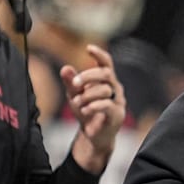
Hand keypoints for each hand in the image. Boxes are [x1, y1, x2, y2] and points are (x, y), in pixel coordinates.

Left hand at [60, 44, 125, 169]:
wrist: (93, 135)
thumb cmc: (86, 111)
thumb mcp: (74, 95)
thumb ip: (70, 82)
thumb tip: (65, 68)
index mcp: (106, 80)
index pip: (106, 62)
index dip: (99, 54)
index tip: (88, 48)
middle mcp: (115, 88)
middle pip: (105, 73)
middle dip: (88, 76)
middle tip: (75, 83)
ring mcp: (118, 101)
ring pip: (105, 89)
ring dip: (87, 95)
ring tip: (77, 103)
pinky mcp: (117, 114)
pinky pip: (107, 105)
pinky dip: (94, 106)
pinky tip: (84, 110)